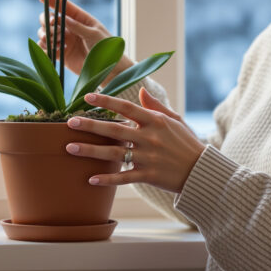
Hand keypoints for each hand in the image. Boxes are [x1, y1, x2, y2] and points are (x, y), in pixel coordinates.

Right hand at [37, 0, 133, 77]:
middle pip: (50, 18)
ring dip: (47, 35)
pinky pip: (46, 48)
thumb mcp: (94, 34)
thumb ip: (78, 27)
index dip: (53, 0)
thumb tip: (62, 18)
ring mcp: (64, 41)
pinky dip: (46, 48)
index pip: (64, 6)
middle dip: (47, 20)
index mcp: (80, 19)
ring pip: (45, 33)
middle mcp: (70, 28)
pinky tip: (58, 50)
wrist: (107, 69)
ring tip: (58, 42)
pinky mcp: (61, 54)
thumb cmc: (105, 48)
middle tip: (54, 27)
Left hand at [64, 88, 206, 193]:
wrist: (201, 171)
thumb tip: (141, 90)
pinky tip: (91, 179)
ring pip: (114, 154)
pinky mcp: (148, 176)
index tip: (87, 97)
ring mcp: (148, 157)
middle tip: (69, 122)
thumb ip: (155, 106)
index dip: (106, 101)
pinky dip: (108, 179)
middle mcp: (149, 138)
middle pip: (114, 130)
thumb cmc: (187, 143)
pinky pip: (124, 178)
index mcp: (155, 121)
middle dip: (90, 125)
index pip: (126, 107)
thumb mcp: (175, 120)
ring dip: (90, 151)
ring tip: (70, 148)